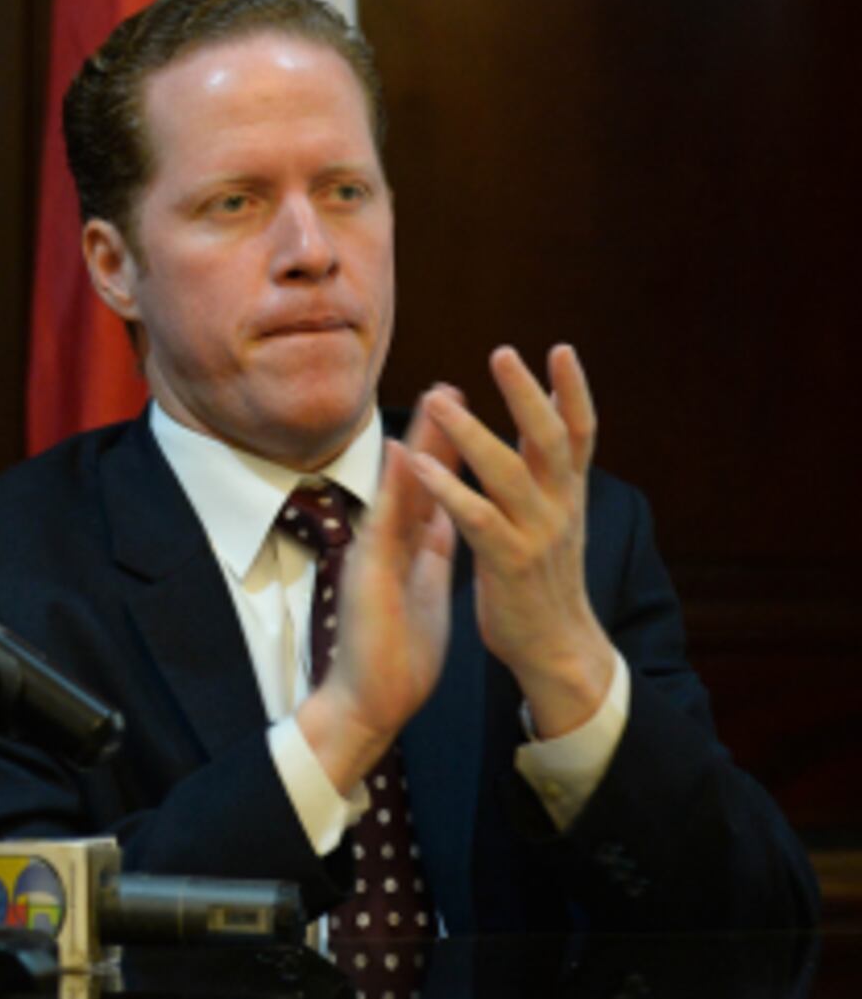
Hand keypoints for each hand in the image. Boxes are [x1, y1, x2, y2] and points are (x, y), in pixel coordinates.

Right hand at [297, 405, 460, 791]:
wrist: (370, 701)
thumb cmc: (396, 655)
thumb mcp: (424, 591)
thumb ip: (432, 553)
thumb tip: (448, 522)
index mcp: (410, 550)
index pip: (435, 492)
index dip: (451, 453)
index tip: (468, 413)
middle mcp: (389, 544)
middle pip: (418, 480)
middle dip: (439, 433)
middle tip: (455, 386)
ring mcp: (374, 554)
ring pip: (401, 490)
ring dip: (419, 444)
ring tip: (436, 400)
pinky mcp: (366, 573)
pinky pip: (384, 525)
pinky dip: (394, 487)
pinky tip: (402, 452)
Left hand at [410, 345, 618, 737]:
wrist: (555, 649)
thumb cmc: (543, 584)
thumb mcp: (551, 525)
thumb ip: (544, 483)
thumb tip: (540, 440)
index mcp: (568, 497)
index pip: (578, 433)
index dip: (573, 391)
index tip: (562, 349)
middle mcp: (559, 508)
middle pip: (548, 439)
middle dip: (526, 394)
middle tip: (504, 353)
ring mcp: (536, 535)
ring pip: (508, 471)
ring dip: (473, 433)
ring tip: (443, 399)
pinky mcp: (507, 563)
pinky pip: (476, 517)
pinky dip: (447, 488)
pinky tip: (420, 464)